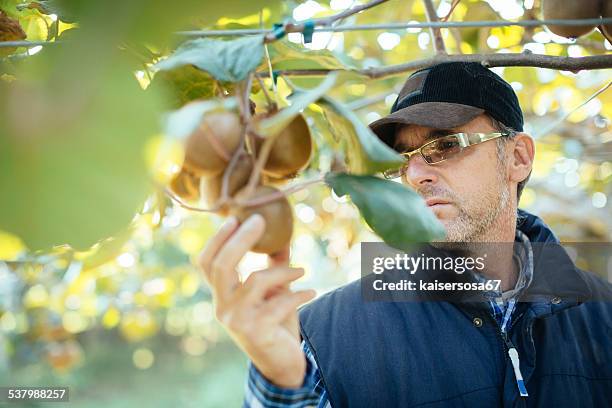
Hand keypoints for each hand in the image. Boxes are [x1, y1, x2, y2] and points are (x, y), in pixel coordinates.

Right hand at [199, 214, 315, 387]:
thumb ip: (274, 264)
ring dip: (283, 271)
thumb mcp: (273, 291)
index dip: (217, 240)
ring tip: (302, 270)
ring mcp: (237, 320)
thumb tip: (283, 232)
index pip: (207, 264)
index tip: (235, 218)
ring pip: (256, 280)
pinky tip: (311, 292)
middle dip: (240, 239)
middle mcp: (223, 307)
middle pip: (222, 265)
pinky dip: (298, 293)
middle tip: (259, 220)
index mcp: (222, 295)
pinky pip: (279, 302)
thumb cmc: (275, 322)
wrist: (282, 364)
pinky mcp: (257, 331)